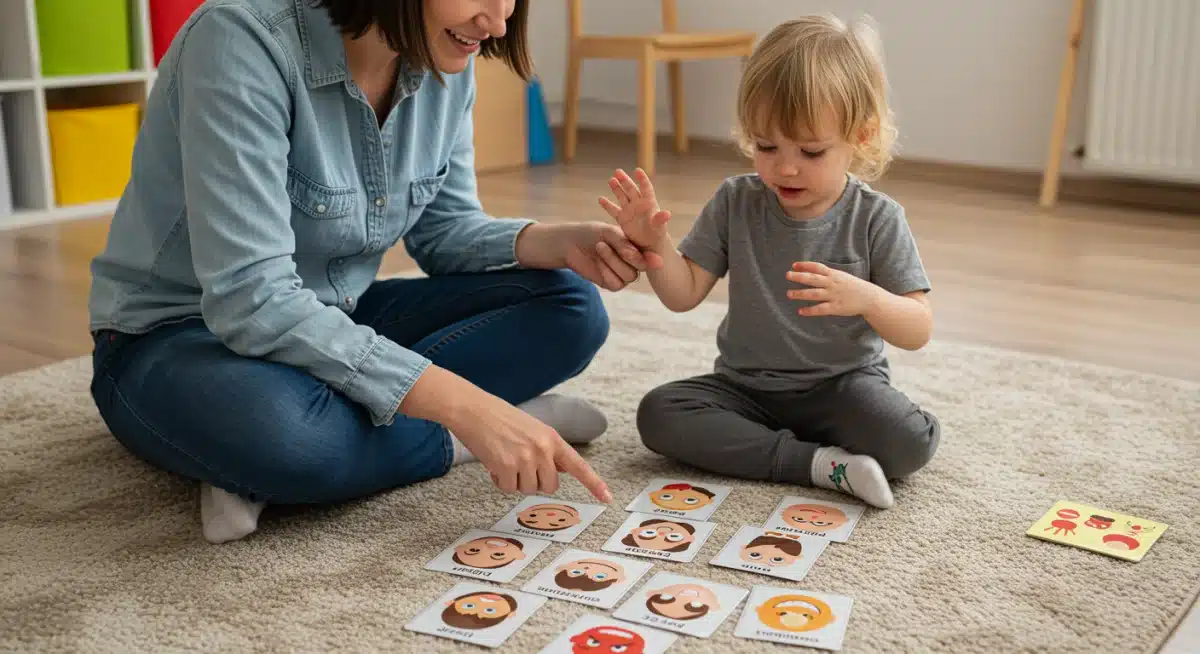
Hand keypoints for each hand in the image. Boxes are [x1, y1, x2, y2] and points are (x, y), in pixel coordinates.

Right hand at [451, 391, 612, 501]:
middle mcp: (543, 449)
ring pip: (528, 489)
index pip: (578, 465)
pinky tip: (492, 462)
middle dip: (534, 482)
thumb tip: (560, 472)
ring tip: (503, 458)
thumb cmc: (499, 419)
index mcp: (552, 438)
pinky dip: (499, 480)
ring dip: (514, 480)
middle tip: (518, 465)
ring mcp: (526, 458)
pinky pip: (508, 489)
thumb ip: (547, 450)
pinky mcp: (507, 466)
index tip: (608, 499)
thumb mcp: (532, 430)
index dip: (594, 483)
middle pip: (549, 487)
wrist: (473, 409)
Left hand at [516, 222, 663, 290]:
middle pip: (640, 267)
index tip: (637, 250)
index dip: (647, 255)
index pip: (649, 255)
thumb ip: (629, 246)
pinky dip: (607, 273)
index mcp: (636, 247)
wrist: (569, 243)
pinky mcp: (611, 283)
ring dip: (612, 261)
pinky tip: (598, 263)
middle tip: (605, 244)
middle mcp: (632, 262)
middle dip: (623, 255)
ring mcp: (622, 274)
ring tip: (599, 247)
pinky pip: (617, 285)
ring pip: (629, 276)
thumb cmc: (591, 233)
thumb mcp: (610, 233)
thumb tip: (654, 261)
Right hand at [597, 168, 672, 252]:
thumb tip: (667, 214)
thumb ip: (660, 219)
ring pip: (622, 196)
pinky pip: (613, 210)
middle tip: (618, 171)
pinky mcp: (622, 218)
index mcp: (649, 203)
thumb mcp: (659, 227)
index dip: (642, 179)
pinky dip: (607, 205)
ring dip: (616, 188)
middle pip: (631, 189)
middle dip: (625, 181)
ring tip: (611, 180)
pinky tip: (600, 199)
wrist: (649, 244)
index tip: (637, 170)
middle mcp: (638, 204)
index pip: (645, 188)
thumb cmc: (657, 234)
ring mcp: (629, 210)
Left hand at [785, 261, 881, 316]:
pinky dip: (810, 310)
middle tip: (787, 275)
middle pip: (813, 279)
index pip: (817, 267)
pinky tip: (800, 311)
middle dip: (799, 277)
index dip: (805, 265)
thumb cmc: (854, 286)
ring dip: (800, 293)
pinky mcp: (836, 307)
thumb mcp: (842, 276)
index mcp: (834, 275)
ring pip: (814, 294)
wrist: (870, 298)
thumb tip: (812, 272)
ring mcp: (834, 295)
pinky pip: (820, 309)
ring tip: (788, 294)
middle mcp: (832, 283)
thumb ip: (828, 274)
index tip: (794, 265)